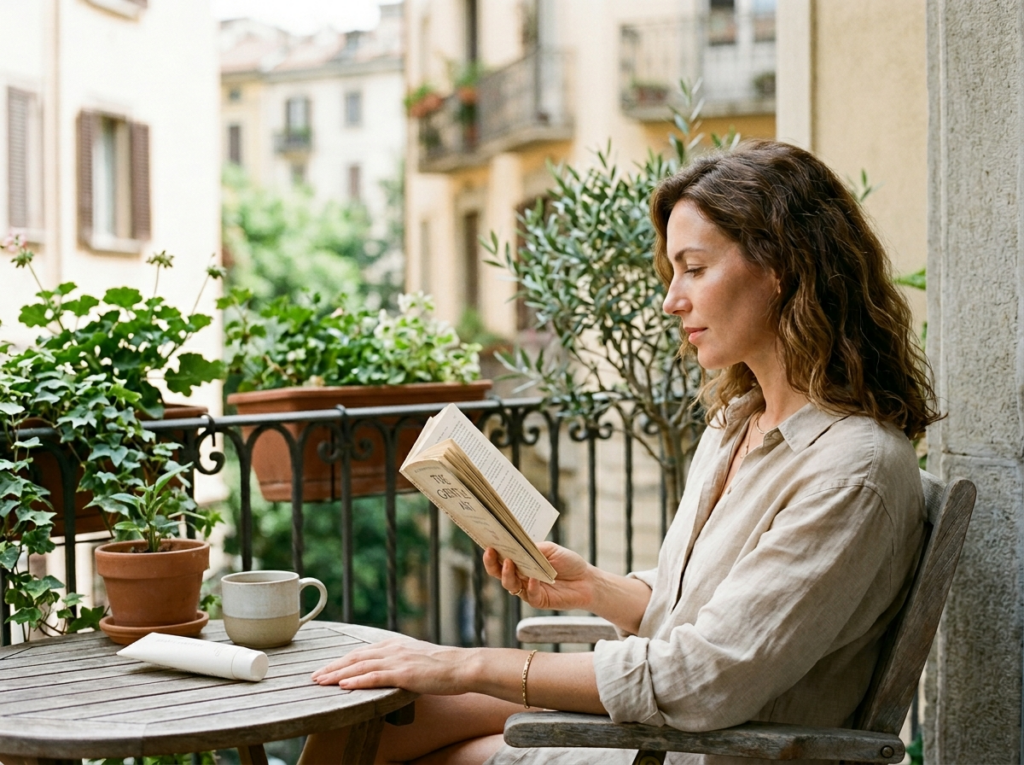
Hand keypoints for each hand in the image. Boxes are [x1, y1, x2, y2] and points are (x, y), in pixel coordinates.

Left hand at [311, 637, 469, 695]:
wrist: (461, 666)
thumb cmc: (441, 666)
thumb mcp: (415, 658)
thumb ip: (398, 661)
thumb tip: (385, 669)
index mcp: (394, 644)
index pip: (360, 652)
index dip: (340, 661)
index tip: (324, 669)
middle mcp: (392, 649)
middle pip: (355, 657)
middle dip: (332, 667)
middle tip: (313, 677)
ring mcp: (397, 661)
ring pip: (360, 666)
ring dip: (337, 674)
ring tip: (321, 682)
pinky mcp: (404, 674)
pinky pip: (375, 677)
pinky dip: (357, 680)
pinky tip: (344, 685)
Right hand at [483, 542, 594, 611]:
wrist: (587, 580)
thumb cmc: (569, 562)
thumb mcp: (551, 549)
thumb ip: (534, 549)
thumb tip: (518, 546)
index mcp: (521, 562)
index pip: (502, 558)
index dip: (492, 552)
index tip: (488, 542)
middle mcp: (521, 576)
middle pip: (499, 572)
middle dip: (492, 563)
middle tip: (491, 552)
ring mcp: (528, 589)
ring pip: (510, 585)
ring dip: (507, 574)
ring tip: (509, 562)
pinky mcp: (539, 600)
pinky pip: (529, 595)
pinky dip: (530, 586)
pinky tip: (533, 579)